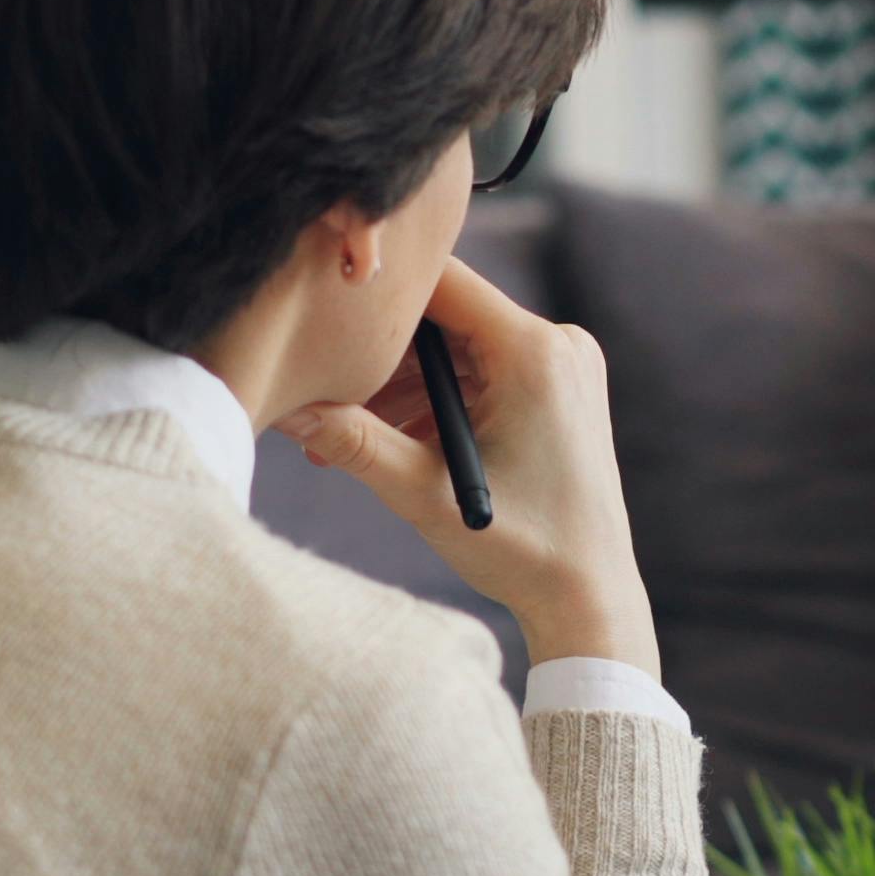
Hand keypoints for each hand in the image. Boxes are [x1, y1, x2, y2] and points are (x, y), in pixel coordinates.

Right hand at [272, 259, 659, 675]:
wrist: (590, 594)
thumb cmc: (521, 548)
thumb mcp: (422, 492)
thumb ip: (353, 442)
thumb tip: (284, 406)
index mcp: (534, 352)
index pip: (440, 280)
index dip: (378, 293)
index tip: (324, 314)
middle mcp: (558, 343)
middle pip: (447, 315)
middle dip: (381, 354)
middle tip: (321, 393)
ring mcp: (563, 364)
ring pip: (459, 345)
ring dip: (403, 382)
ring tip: (345, 428)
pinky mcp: (559, 388)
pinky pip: (483, 369)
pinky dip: (437, 396)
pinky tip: (392, 437)